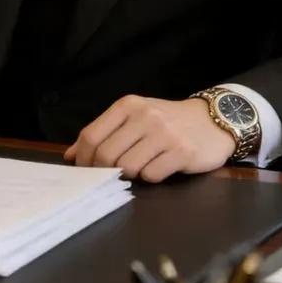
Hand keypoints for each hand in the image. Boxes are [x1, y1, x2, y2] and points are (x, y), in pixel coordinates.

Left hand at [63, 95, 235, 181]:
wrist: (212, 121)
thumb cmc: (168, 121)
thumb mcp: (135, 118)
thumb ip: (104, 133)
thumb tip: (70, 155)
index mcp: (128, 105)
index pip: (91, 135)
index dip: (82, 157)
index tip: (84, 169)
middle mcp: (145, 116)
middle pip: (106, 154)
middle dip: (102, 171)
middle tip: (109, 176)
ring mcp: (164, 134)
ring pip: (127, 167)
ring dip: (128, 175)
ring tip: (138, 168)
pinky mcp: (181, 152)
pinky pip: (151, 175)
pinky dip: (150, 177)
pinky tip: (158, 168)